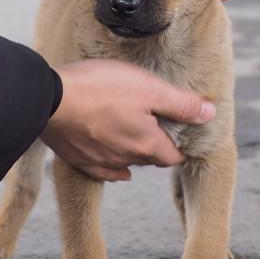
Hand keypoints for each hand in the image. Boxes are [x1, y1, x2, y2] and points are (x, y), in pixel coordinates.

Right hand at [42, 59, 215, 181]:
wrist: (49, 100)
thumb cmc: (101, 89)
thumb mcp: (149, 89)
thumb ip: (181, 104)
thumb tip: (210, 114)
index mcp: (147, 146)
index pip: (174, 156)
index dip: (181, 144)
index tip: (181, 133)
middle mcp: (126, 161)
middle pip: (150, 158)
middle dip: (156, 144)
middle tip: (156, 125)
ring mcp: (100, 162)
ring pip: (126, 162)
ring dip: (131, 150)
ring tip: (131, 131)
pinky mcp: (78, 159)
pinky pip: (102, 169)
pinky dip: (110, 163)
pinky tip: (113, 158)